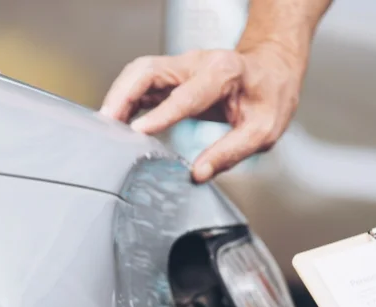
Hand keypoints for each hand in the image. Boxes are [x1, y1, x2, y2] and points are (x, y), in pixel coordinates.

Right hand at [99, 43, 304, 182]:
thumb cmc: (270, 96)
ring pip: (138, 73)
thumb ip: (231, 152)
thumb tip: (198, 174)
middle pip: (147, 71)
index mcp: (223, 74)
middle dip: (122, 96)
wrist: (271, 70)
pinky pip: (140, 82)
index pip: (185, 96)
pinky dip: (123, 99)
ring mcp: (180, 66)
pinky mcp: (171, 75)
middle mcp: (196, 63)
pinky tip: (114, 121)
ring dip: (117, 96)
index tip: (138, 132)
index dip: (160, 115)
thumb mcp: (263, 131)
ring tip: (104, 127)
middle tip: (107, 127)